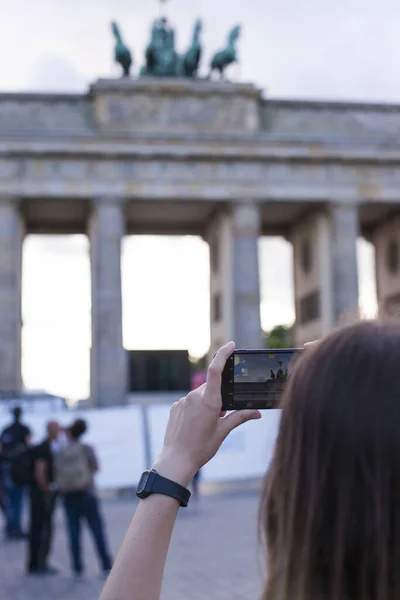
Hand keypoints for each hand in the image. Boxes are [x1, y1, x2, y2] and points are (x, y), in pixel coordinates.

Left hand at [153, 341, 261, 486]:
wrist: (176, 460)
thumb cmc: (201, 448)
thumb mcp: (223, 432)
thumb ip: (239, 418)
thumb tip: (257, 413)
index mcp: (209, 401)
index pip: (215, 370)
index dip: (223, 354)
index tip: (230, 345)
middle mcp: (194, 396)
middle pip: (211, 386)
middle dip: (219, 396)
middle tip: (220, 415)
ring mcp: (183, 401)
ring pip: (200, 395)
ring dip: (207, 403)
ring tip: (205, 425)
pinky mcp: (175, 406)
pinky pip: (189, 402)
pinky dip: (196, 408)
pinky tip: (194, 426)